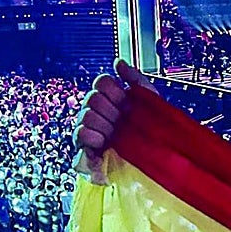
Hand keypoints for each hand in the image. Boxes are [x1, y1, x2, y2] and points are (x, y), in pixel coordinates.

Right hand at [72, 59, 155, 181]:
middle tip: (121, 125)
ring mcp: (86, 131)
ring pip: (86, 115)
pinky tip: (104, 144)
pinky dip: (92, 138)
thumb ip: (136, 80)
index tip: (126, 106)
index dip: (115, 92)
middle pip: (93, 97)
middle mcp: (95, 113)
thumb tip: (118, 62)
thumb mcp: (150, 105)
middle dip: (111, 112)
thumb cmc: (150, 136)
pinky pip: (80, 134)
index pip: (102, 82)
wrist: (150, 169)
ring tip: (114, 138)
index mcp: (110, 101)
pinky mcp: (82, 151)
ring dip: (104, 127)